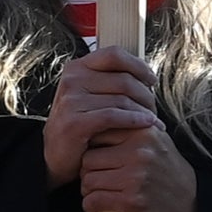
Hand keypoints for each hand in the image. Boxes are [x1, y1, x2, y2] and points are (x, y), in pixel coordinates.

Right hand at [44, 43, 158, 187]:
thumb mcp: (90, 96)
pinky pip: (114, 116)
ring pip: (121, 99)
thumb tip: (145, 74)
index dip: (138, 65)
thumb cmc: (79, 126)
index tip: (151, 80)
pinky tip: (146, 124)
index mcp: (77, 68)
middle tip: (155, 109)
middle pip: (123, 79)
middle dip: (145, 95)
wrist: (56, 157)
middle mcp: (72, 80)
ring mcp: (71, 101)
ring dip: (144, 111)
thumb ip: (110, 82)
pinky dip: (135, 120)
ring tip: (154, 121)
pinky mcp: (74, 122)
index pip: (114, 54)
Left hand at [78, 113, 199, 211]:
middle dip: (87, 170)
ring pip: (88, 180)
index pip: (99, 132)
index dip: (91, 146)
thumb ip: (130, 125)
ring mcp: (135, 177)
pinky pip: (94, 200)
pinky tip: (95, 206)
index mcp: (143, 132)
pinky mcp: (131, 201)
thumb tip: (96, 114)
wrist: (189, 201)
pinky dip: (90, 206)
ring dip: (88, 190)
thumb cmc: (164, 168)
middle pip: (89, 158)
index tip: (94, 156)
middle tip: (93, 177)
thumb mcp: (154, 138)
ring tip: (95, 191)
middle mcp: (140, 153)